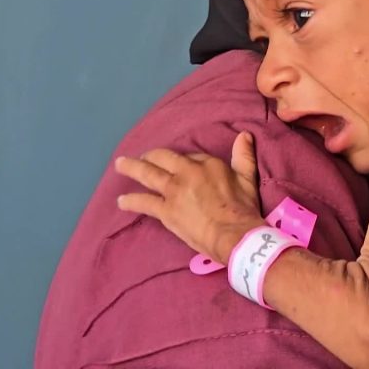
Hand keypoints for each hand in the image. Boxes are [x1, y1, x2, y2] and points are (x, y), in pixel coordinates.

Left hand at [115, 132, 265, 261]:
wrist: (233, 234)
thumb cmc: (242, 208)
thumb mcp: (248, 178)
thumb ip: (243, 156)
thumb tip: (244, 135)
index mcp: (205, 164)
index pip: (190, 156)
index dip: (186, 161)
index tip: (183, 166)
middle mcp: (185, 173)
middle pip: (162, 158)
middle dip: (150, 156)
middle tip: (141, 157)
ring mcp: (172, 191)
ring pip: (147, 175)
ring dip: (132, 168)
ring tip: (120, 165)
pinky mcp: (165, 211)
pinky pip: (143, 202)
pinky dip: (131, 201)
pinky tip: (121, 201)